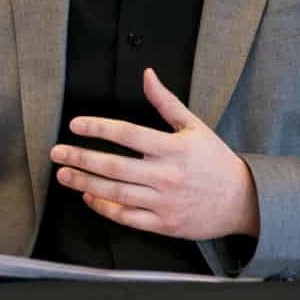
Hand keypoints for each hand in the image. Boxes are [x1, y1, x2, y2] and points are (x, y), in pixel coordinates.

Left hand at [49, 67, 258, 239]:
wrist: (243, 201)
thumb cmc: (215, 161)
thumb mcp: (194, 126)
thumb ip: (166, 101)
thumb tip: (147, 74)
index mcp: (174, 148)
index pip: (128, 134)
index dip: (98, 128)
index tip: (75, 125)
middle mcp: (167, 175)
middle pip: (114, 166)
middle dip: (81, 158)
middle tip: (57, 152)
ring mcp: (164, 202)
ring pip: (116, 193)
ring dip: (85, 182)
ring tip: (64, 173)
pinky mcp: (164, 224)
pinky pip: (126, 217)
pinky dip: (104, 207)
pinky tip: (88, 196)